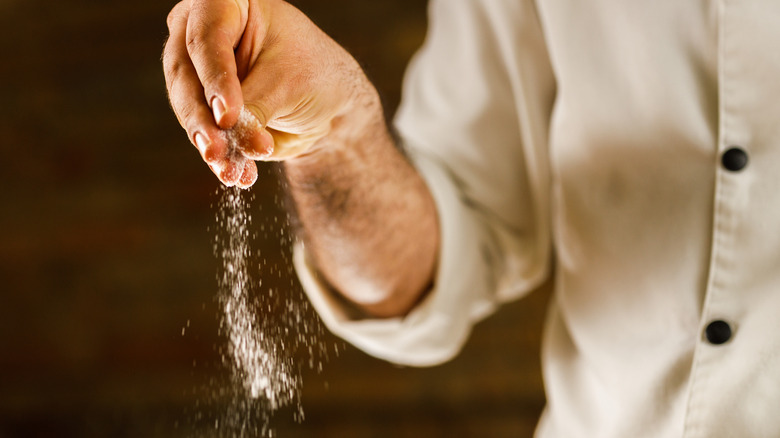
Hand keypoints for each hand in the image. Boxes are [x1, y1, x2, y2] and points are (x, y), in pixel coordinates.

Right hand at [163, 0, 368, 187]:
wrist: (328, 104)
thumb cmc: (314, 74)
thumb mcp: (288, 85)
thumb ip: (252, 110)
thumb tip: (226, 144)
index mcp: (226, 4)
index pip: (208, 38)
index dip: (215, 77)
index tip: (227, 114)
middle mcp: (200, 31)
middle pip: (186, 75)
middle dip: (202, 119)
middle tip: (217, 150)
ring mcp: (197, 71)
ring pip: (188, 109)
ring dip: (210, 145)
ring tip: (232, 171)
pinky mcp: (202, 108)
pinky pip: (203, 134)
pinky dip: (221, 158)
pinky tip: (237, 176)